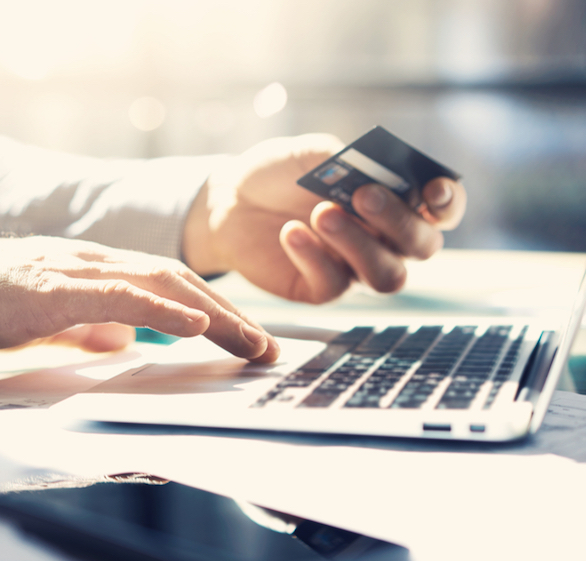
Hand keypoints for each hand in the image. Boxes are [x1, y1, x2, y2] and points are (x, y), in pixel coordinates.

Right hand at [0, 226, 278, 362]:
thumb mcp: (50, 318)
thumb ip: (88, 327)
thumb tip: (124, 342)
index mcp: (98, 271)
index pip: (170, 286)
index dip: (214, 310)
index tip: (244, 337)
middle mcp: (98, 263)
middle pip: (179, 283)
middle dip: (230, 315)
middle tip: (266, 346)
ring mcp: (78, 271)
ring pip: (161, 285)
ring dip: (212, 314)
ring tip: (249, 340)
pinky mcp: (55, 289)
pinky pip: (118, 296)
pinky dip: (161, 310)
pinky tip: (194, 324)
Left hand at [184, 134, 466, 302]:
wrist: (230, 199)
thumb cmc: (279, 173)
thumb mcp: (311, 154)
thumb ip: (348, 161)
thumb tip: (377, 173)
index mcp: (395, 200)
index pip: (442, 210)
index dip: (448, 203)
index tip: (433, 190)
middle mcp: (385, 239)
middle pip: (422, 246)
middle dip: (398, 221)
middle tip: (362, 195)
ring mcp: (355, 267)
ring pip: (386, 275)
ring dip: (360, 245)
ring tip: (322, 213)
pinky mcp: (321, 288)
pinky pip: (334, 284)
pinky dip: (314, 256)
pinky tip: (291, 232)